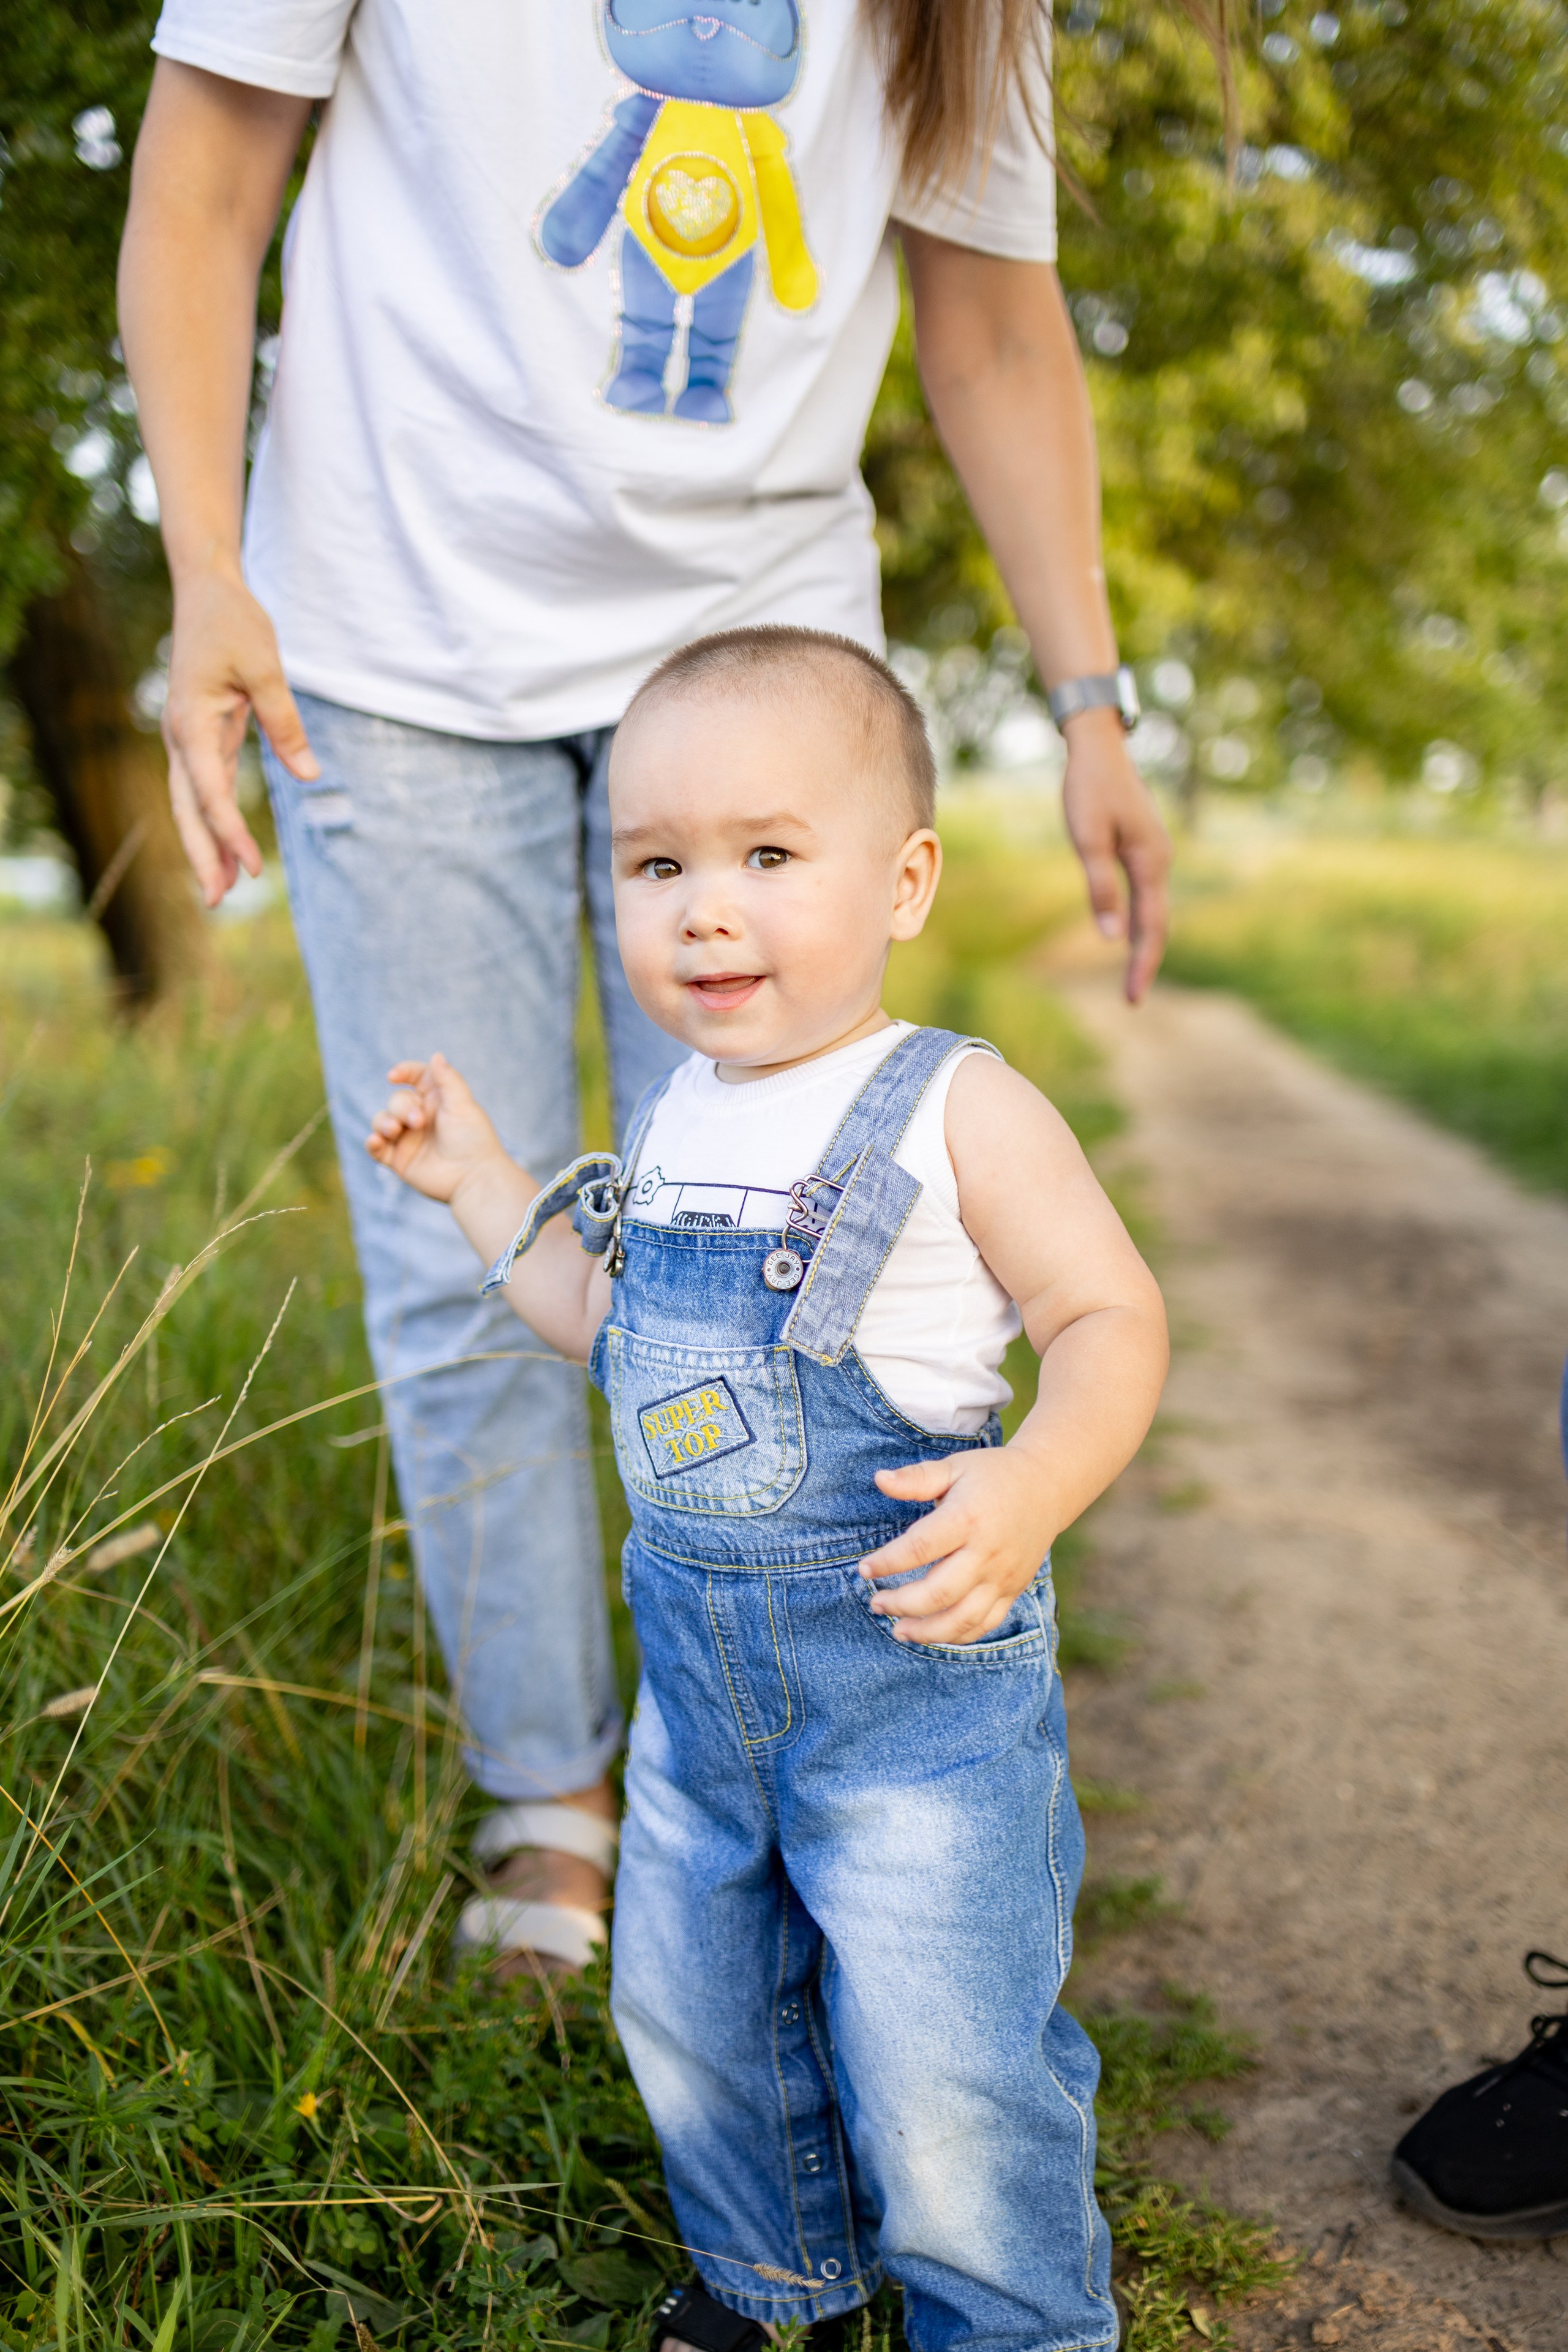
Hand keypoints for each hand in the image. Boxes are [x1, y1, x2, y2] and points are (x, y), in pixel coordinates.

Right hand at [162, 566, 318, 906]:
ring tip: (218, 890)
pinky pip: (202, 786)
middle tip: (216, 902)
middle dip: (202, 856)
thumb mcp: (265, 668)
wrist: (205, 589)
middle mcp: (180, 736)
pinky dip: (212, 819)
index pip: (210, 792)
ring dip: (204, 845)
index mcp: (191, 723)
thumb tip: (311, 776)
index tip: (254, 868)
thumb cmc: (233, 623)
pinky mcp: (199, 734)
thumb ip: (285, 724)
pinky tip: (224, 847)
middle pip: (188, 809)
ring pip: (191, 803)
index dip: (231, 834)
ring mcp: (186, 737)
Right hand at [366, 1053, 508, 1204]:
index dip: (403, 1072)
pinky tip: (376, 1140)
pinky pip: (377, 1147)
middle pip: (397, 1101)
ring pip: (382, 1121)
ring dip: (383, 1122)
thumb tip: (436, 1055)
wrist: (473, 1177)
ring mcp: (408, 1138)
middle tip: (419, 1122)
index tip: (393, 1076)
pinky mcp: (399, 1160)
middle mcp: (421, 1117)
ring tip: (394, 1131)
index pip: (415, 1077)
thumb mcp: (462, 1104)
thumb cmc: (473, 1139)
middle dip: (402, 1108)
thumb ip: (447, 1079)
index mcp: (437, 1100)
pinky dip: (372, 1142)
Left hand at [858, 1446, 1055, 1645]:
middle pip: (939, 1592)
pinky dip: (957, 1635)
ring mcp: (1002, 1576)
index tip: (864, 1570)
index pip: (920, 1548)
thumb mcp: (955, 1467)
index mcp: (967, 1518)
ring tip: (898, 1630)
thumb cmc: (993, 1476)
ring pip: (963, 1618)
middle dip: (902, 1604)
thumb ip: (917, 1478)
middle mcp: (986, 1552)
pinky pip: (986, 1623)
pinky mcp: (1013, 1590)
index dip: (887, 1563)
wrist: (1047, 1487)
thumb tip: (879, 1479)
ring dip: (927, 1631)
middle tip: (876, 1603)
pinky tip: (932, 1633)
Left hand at [1060, 706, 1170, 1004]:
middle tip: (1132, 1000)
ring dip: (1143, 943)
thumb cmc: (1088, 788)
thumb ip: (1101, 888)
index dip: (1142, 965)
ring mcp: (1154, 853)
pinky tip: (1128, 933)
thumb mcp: (1088, 839)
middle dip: (1145, 962)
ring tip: (1132, 977)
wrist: (1098, 746)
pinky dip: (1139, 919)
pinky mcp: (1143, 846)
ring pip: (1153, 909)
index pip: (1150, 928)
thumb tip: (1111, 938)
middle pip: (1156, 923)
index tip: (1132, 1000)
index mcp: (1150, 863)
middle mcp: (1160, 861)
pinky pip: (1146, 893)